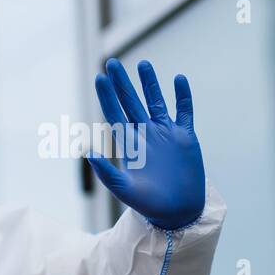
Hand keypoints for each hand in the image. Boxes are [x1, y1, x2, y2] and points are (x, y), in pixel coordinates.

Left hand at [88, 58, 204, 230]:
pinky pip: (184, 111)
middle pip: (131, 102)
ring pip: (156, 102)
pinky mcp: (186, 137)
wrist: (176, 212)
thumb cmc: (147, 204)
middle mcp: (145, 135)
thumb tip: (88, 152)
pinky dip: (182, 96)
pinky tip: (178, 79)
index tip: (100, 78)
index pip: (114, 114)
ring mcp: (166, 134)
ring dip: (150, 84)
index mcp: (128, 144)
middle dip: (122, 83)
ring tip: (143, 65)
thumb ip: (106, 171)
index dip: (107, 96)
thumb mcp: (123, 189)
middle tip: (113, 62)